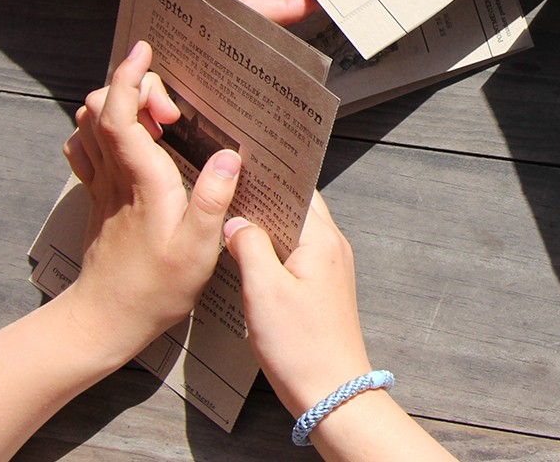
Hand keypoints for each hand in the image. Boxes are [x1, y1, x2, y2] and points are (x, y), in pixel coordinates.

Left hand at [60, 40, 240, 360]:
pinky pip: (85, 149)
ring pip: (88, 125)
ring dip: (115, 105)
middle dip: (129, 87)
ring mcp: (101, 186)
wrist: (105, 321)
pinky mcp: (98, 198)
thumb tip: (231, 156)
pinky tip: (126, 140)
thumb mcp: (198, 247)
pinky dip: (99, 130)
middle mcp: (114, 176)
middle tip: (169, 107)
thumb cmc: (153, 289)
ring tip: (152, 115)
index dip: (129, 77)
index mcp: (141, 180)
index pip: (121, 114)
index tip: (144, 52)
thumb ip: (212, 197)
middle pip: (101, 109)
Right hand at [224, 194, 371, 418]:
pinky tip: (247, 259)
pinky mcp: (322, 287)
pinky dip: (273, 251)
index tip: (238, 167)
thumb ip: (249, 247)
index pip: (296, 188)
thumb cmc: (301, 347)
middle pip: (295, 207)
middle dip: (263, 200)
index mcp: (322, 239)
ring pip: (294, 232)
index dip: (268, 176)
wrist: (332, 392)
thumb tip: (236, 223)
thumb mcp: (263, 292)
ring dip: (266, 227)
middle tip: (227, 193)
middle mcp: (332, 247)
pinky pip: (295, 255)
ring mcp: (330, 267)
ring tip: (231, 222)